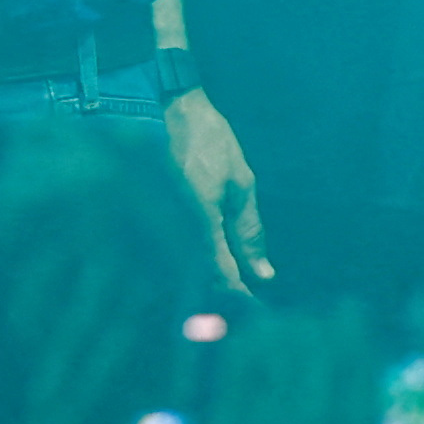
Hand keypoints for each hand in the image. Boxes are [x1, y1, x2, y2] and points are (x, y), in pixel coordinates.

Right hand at [167, 85, 275, 296]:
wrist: (173, 115)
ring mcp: (165, 221)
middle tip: (247, 308)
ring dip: (212, 281)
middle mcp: (179, 224)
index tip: (256, 308)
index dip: (239, 293)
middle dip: (225, 294)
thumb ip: (249, 229)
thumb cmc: (213, 144)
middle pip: (202, 275)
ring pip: (190, 265)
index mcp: (203, 216)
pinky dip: (200, 261)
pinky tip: (214, 264)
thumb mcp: (241, 183)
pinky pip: (183, 247)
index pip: (221, 269)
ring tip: (234, 291)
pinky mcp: (160, 215)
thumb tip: (263, 273)